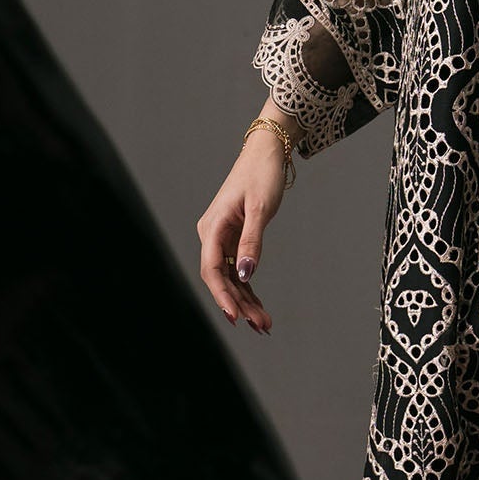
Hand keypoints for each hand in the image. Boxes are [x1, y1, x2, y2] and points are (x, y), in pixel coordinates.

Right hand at [196, 129, 286, 332]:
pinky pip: (238, 269)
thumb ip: (252, 242)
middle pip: (221, 278)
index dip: (222, 295)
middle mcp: (212, 235)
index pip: (212, 269)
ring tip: (264, 323)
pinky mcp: (233, 238)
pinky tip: (258, 306)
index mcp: (212, 227)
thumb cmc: (261, 175)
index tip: (235, 317)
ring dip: (246, 301)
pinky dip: (248, 287)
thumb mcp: (260, 209)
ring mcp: (221, 237)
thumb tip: (246, 274)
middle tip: (262, 327)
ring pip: (230, 277)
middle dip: (240, 305)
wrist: (266, 153)